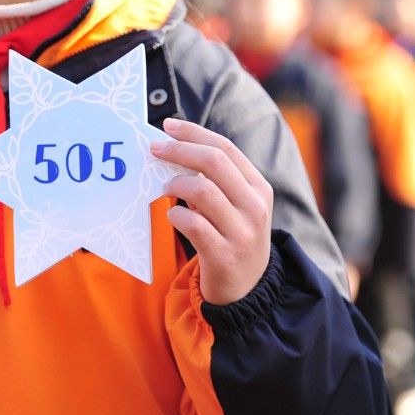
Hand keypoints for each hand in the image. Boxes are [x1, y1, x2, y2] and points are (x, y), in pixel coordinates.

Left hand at [152, 117, 273, 305]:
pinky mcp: (224, 256)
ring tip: (166, 187)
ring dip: (176, 183)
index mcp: (259, 188)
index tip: (168, 126)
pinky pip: (193, 225)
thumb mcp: (237, 205)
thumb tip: (177, 148)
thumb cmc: (232, 236)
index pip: (226, 148)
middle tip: (155, 149)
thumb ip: (216, 180)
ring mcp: (242, 232)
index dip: (194, 133)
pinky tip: (172, 215)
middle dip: (179, 150)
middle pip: (214, 162)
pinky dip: (176, 215)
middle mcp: (255, 206)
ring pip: (203, 191)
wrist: (247, 289)